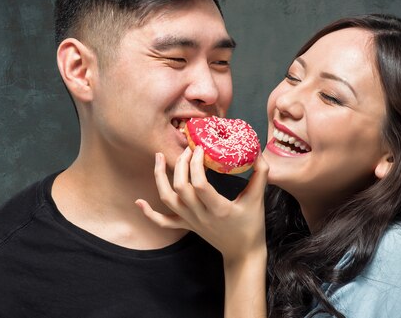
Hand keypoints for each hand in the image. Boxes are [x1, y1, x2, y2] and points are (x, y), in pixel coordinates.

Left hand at [135, 146, 267, 263]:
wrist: (242, 253)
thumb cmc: (251, 226)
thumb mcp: (258, 199)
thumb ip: (260, 175)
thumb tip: (258, 152)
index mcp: (219, 209)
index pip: (200, 184)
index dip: (196, 163)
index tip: (201, 148)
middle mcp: (200, 215)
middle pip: (181, 187)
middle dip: (181, 163)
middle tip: (188, 148)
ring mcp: (190, 221)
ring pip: (167, 199)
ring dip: (160, 177)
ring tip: (159, 157)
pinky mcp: (186, 225)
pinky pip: (163, 221)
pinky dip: (148, 213)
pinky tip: (139, 202)